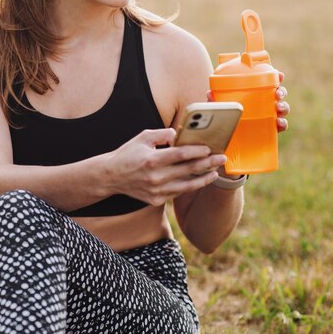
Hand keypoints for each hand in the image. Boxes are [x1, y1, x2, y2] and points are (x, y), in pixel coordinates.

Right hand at [106, 128, 224, 206]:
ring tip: (215, 172)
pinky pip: (177, 192)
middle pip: (188, 170)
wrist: (111, 177)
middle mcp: (155, 177)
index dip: (197, 151)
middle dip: (208, 163)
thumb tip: (181, 135)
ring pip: (187, 186)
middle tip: (222, 158)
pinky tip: (199, 180)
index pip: (180, 155)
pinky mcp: (156, 200)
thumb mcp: (143, 137)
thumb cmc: (129, 153)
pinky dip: (189, 186)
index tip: (209, 148)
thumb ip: (164, 134)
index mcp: (152, 159)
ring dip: (204, 179)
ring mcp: (156, 191)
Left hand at [207, 71, 289, 132]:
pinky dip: (283, 124)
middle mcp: (265, 102)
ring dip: (284, 106)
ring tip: (278, 108)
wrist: (226, 133)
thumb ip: (215, 100)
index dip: (277, 77)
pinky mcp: (270, 129)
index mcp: (256, 92)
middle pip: (278, 94)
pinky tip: (279, 123)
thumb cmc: (226, 113)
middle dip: (281, 92)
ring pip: (282, 108)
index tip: (280, 75)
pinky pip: (281, 126)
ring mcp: (269, 115)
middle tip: (277, 93)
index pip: (269, 81)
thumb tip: (209, 94)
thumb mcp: (220, 105)